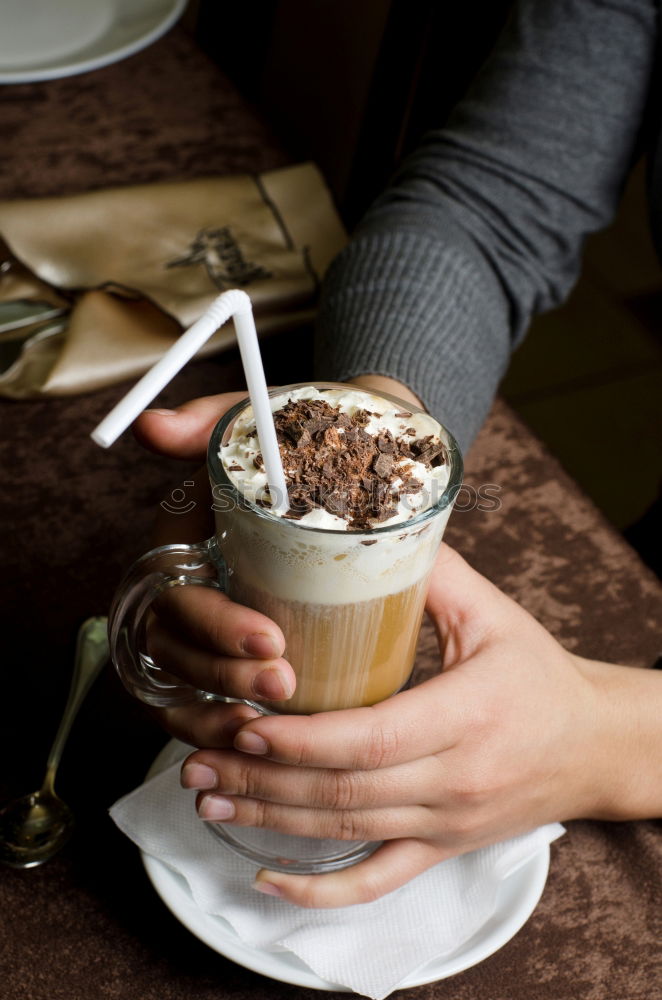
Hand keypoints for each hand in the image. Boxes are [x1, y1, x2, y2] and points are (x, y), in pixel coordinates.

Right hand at [132, 376, 424, 746]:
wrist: (369, 445)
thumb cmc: (319, 433)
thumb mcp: (272, 419)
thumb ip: (212, 422)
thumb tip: (151, 427)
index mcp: (190, 539)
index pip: (174, 598)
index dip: (211, 626)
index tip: (269, 638)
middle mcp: (196, 584)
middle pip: (179, 653)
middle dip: (225, 677)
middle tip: (285, 685)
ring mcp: (218, 620)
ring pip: (193, 685)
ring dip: (227, 708)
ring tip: (285, 714)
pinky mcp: (249, 645)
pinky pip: (221, 699)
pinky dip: (236, 723)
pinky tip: (274, 742)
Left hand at [136, 388, 661, 907]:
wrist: (594, 745)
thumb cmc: (541, 676)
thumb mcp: (495, 615)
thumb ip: (436, 573)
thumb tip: (379, 526)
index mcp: (466, 716)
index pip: (370, 740)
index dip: (301, 740)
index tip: (244, 724)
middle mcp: (453, 780)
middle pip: (342, 791)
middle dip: (261, 780)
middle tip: (197, 761)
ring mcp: (445, 822)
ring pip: (345, 831)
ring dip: (269, 818)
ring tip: (207, 799)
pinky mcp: (442, 846)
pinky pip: (378, 881)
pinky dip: (321, 892)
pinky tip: (269, 881)